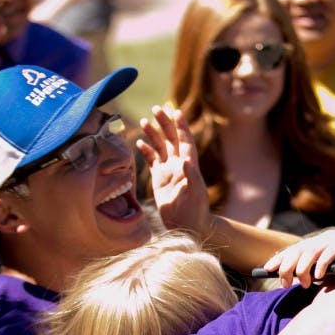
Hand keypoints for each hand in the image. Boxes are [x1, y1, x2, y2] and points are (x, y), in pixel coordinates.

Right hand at [136, 106, 209, 234]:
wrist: (187, 225)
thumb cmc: (195, 211)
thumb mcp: (195, 194)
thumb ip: (191, 176)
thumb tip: (184, 158)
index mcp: (189, 165)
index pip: (185, 140)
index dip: (181, 126)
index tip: (175, 112)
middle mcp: (178, 165)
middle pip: (171, 139)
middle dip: (164, 124)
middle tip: (155, 109)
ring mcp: (168, 171)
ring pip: (160, 147)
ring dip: (153, 135)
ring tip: (143, 121)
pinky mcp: (159, 179)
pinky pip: (152, 161)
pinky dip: (146, 151)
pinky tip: (139, 143)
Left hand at [263, 228, 334, 287]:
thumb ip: (323, 270)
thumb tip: (306, 282)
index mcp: (320, 243)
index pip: (294, 250)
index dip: (279, 259)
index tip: (266, 270)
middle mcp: (324, 239)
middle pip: (297, 251)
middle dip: (286, 266)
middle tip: (284, 283)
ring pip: (310, 252)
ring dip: (303, 268)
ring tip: (302, 282)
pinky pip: (330, 253)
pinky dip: (322, 264)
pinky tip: (319, 277)